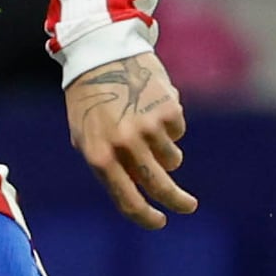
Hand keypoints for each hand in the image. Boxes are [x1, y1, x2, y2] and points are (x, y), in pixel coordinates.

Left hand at [67, 49, 197, 227]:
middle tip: (189, 206)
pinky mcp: (169, 112)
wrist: (102, 54)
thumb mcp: (86, 135)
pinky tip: (151, 105)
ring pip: (172, 159)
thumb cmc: (90, 99)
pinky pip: (178, 133)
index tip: (159, 222)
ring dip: (165, 151)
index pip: (127, 200)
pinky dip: (169, 125)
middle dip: (177, 201)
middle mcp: (125, 146)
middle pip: (160, 187)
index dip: (146, 217)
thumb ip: (107, 164)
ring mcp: (149, 129)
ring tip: (146, 126)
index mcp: (99, 157)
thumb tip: (135, 189)